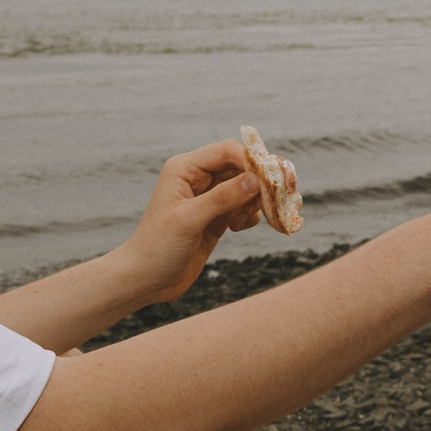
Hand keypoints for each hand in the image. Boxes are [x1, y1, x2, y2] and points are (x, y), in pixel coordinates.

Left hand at [109, 139, 282, 303]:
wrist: (146, 279)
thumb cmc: (158, 247)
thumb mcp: (189, 220)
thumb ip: (222, 198)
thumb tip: (256, 179)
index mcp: (185, 169)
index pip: (227, 151)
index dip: (252, 161)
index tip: (271, 181)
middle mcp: (198, 178)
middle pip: (242, 167)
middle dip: (262, 182)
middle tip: (283, 196)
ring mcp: (209, 197)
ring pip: (247, 187)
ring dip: (257, 201)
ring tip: (244, 220)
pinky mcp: (217, 216)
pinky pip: (245, 207)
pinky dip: (251, 215)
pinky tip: (239, 228)